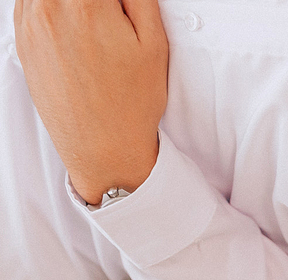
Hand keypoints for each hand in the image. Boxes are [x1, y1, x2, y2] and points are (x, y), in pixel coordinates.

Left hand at [14, 0, 168, 203]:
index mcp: (87, 4)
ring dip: (72, 4)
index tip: (121, 6)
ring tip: (93, 21)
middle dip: (95, 1)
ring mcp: (31, 23)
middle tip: (111, 14)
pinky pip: (29, 3)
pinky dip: (51, 7)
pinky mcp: (22, 38)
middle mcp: (51, 9)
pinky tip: (73, 22)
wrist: (102, 146)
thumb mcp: (154, 44)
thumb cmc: (131, 103)